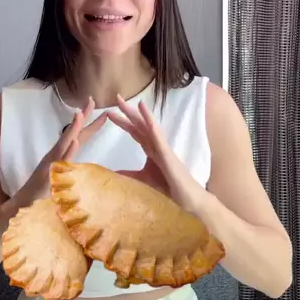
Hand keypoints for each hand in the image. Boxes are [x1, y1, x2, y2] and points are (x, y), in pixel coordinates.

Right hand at [15, 98, 107, 206]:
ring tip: (80, 113)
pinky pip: (60, 159)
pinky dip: (67, 149)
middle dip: (83, 116)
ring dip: (73, 128)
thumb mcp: (62, 178)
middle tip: (92, 99)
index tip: (105, 113)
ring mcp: (53, 162)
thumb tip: (79, 166)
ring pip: (64, 142)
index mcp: (63, 155)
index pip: (81, 137)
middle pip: (73, 133)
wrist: (25, 204)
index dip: (92, 125)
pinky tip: (74, 140)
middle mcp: (57, 154)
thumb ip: (70, 169)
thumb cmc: (43, 193)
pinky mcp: (49, 172)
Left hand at [107, 95, 205, 212]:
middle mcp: (157, 146)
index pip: (135, 133)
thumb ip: (131, 175)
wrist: (189, 201)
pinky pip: (158, 136)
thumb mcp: (143, 181)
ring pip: (149, 127)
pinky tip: (145, 114)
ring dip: (139, 113)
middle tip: (116, 98)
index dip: (124, 122)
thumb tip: (114, 174)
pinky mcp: (168, 155)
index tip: (110, 113)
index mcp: (152, 151)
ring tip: (130, 101)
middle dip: (128, 112)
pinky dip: (151, 123)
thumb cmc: (170, 190)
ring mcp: (163, 149)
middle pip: (140, 125)